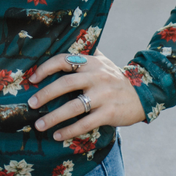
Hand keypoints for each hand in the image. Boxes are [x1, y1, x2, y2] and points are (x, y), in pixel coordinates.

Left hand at [27, 49, 145, 140]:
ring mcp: (103, 96)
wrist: (144, 94)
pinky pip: (85, 123)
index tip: (32, 79)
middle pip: (66, 84)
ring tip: (38, 125)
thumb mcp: (103, 61)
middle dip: (45, 94)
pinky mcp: (109, 113)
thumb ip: (86, 54)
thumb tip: (66, 41)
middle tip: (31, 104)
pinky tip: (57, 135)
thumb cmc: (115, 78)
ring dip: (53, 117)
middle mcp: (96, 77)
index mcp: (91, 63)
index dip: (46, 68)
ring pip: (73, 107)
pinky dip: (69, 130)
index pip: (64, 60)